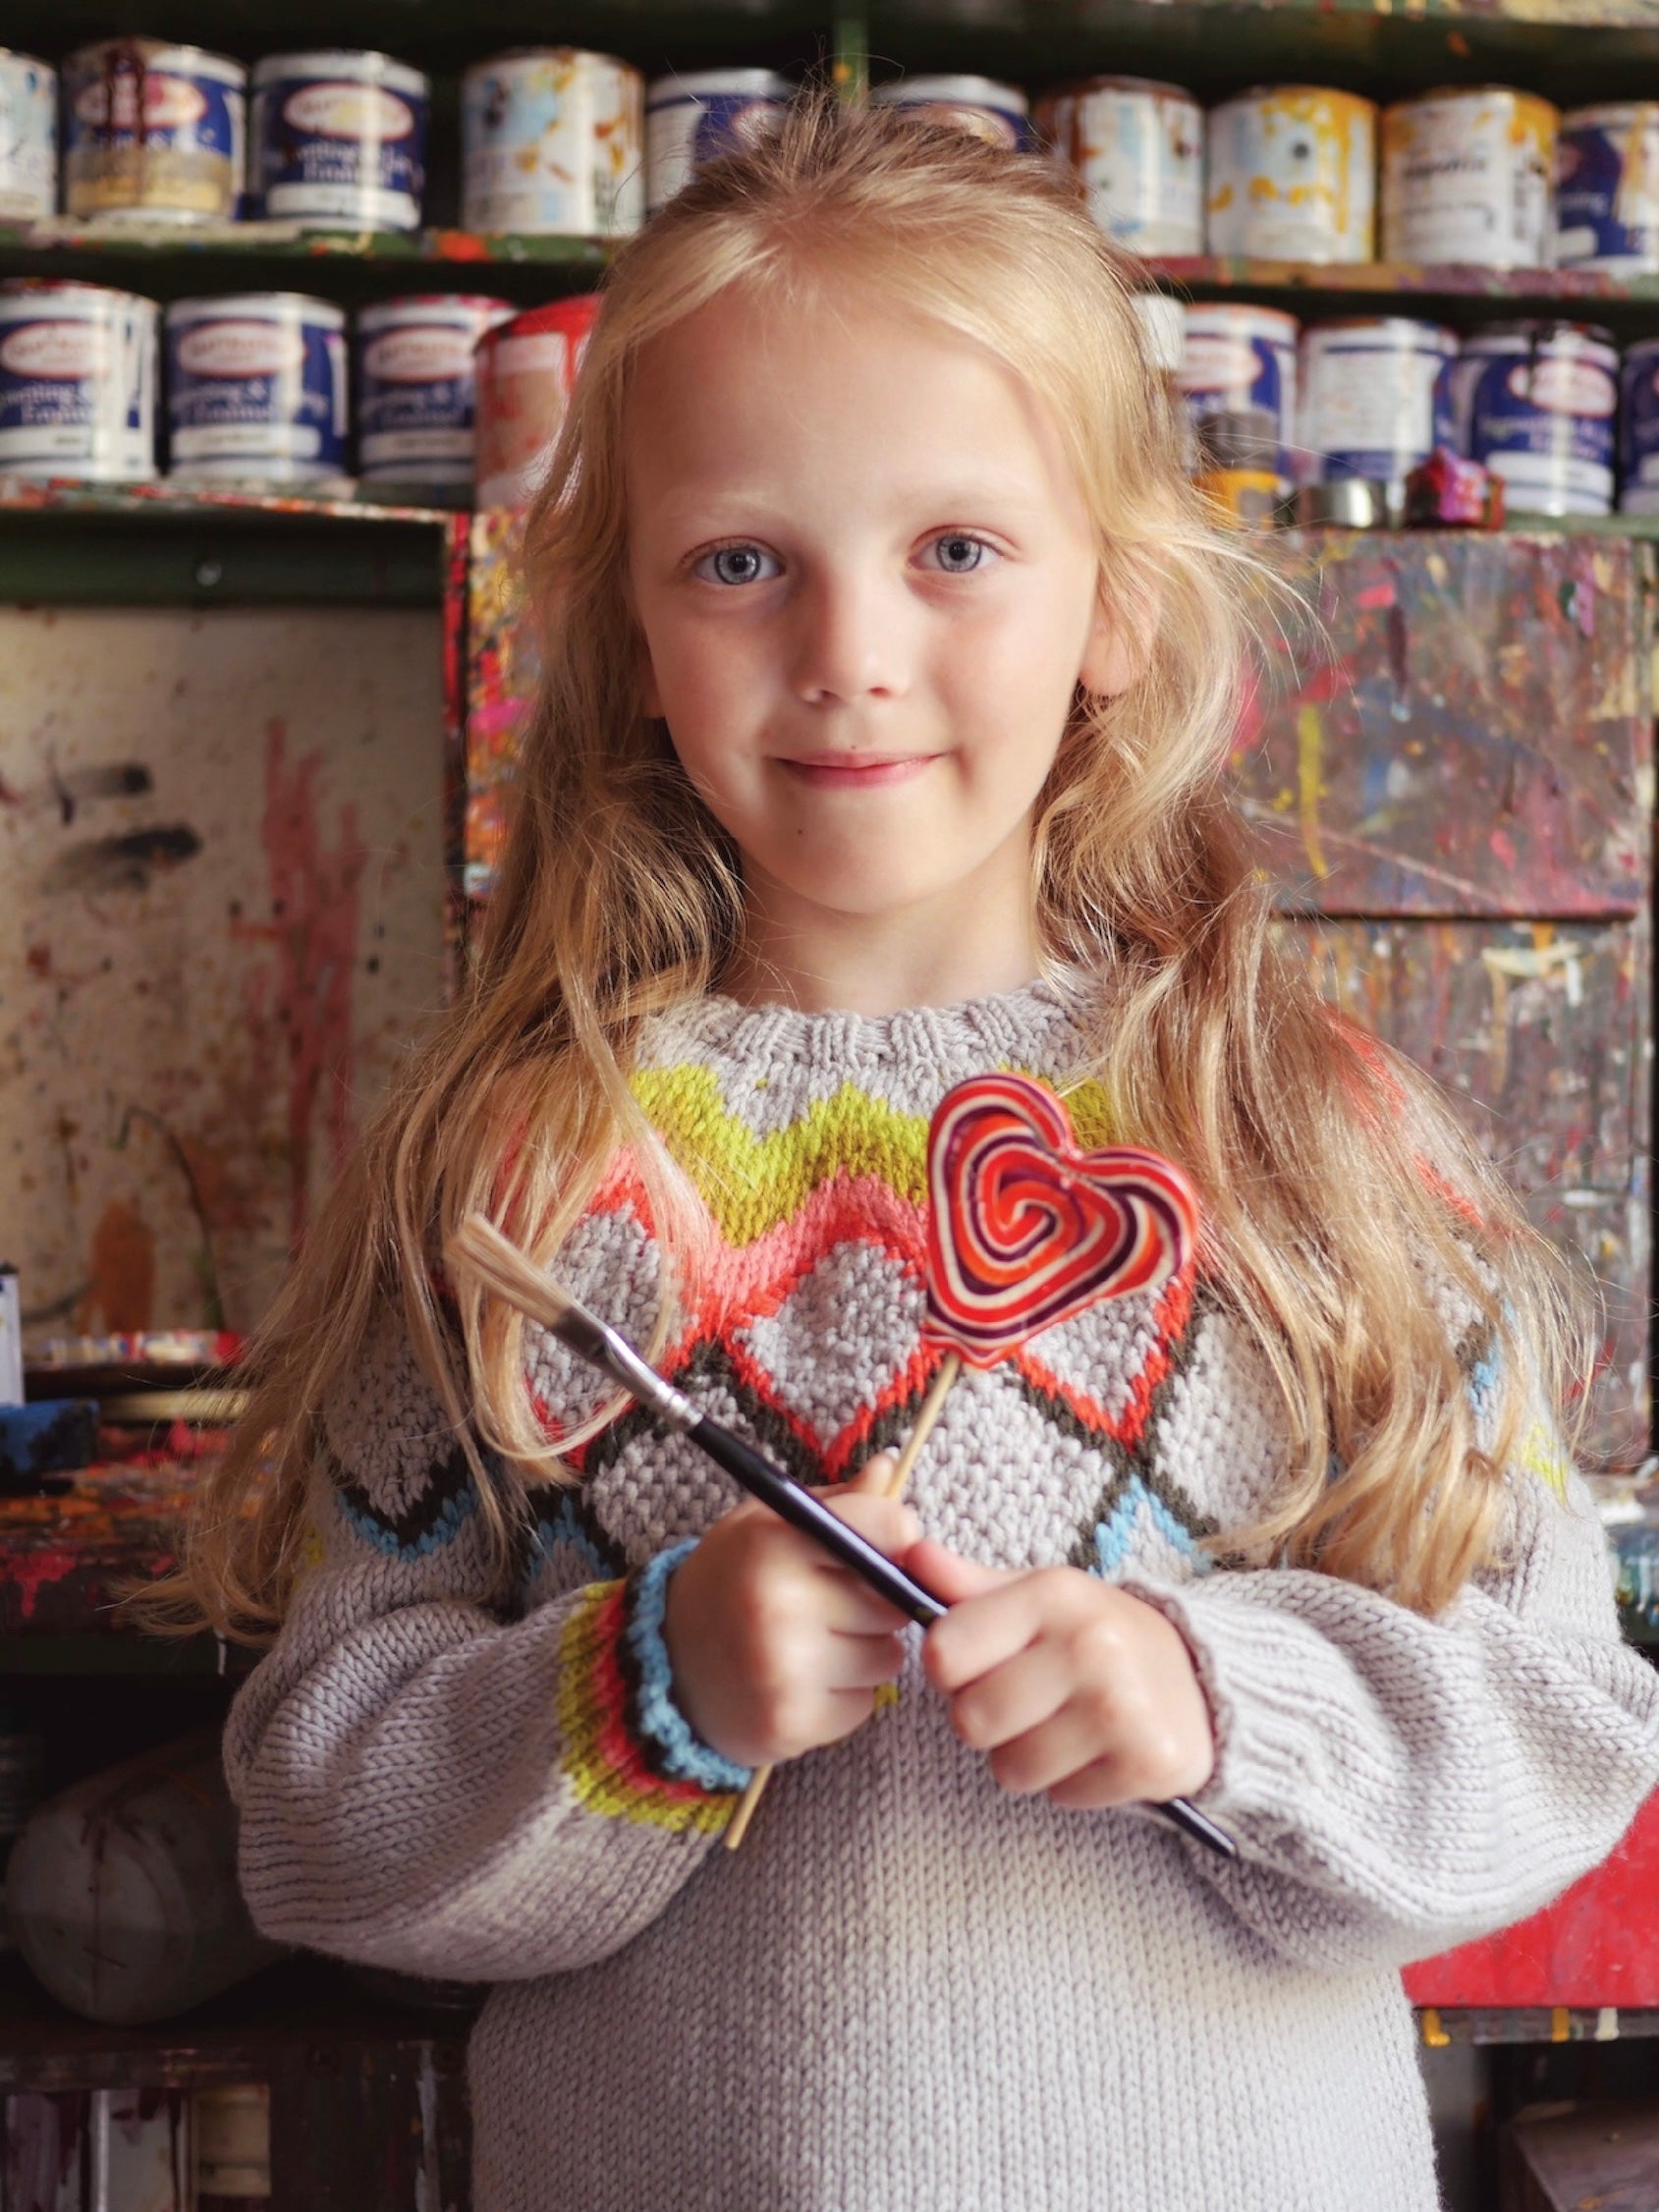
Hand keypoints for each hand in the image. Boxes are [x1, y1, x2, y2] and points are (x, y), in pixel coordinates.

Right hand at [662, 1453, 920, 1769]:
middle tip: (833, 1601)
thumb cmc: (729, 1582)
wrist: (666, 1667)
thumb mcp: (767, 1524)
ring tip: (815, 1643)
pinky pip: (864, 1704)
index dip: (894, 1537)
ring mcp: (783, 1668)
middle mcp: (777, 1602)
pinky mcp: (790, 1722)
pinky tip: (805, 1682)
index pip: (888, 1527)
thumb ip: (833, 1502)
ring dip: (866, 1652)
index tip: (880, 1546)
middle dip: (879, 1601)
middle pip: (894, 1599)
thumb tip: (890, 1465)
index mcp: (773, 1540)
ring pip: (887, 1657)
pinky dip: (846, 1696)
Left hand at [898, 1539, 1216, 1809]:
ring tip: (1063, 1726)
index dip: (950, 1669)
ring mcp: (1121, 1707)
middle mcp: (1090, 1645)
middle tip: (1025, 1702)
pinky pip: (1062, 1797)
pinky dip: (1072, 1783)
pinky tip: (1097, 1750)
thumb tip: (909, 1555)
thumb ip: (968, 1586)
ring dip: (1027, 1758)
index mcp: (1053, 1594)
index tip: (977, 1665)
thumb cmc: (1097, 1635)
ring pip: (1012, 1769)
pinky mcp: (1148, 1763)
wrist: (1201, 1677)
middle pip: (971, 1720)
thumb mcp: (1038, 1597)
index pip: (943, 1653)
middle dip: (987, 1721)